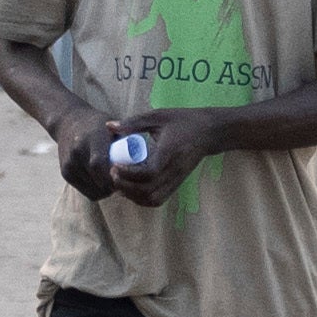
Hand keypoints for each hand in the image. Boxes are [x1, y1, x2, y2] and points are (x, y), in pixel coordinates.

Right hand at [49, 105, 126, 198]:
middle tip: (129, 183)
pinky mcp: (65, 173)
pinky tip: (106, 183)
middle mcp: (77, 150)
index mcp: (92, 137)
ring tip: (117, 181)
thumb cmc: (98, 126)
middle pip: (98, 179)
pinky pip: (87, 191)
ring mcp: (69, 163)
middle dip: (116, 185)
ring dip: (108, 190)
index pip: (100, 164)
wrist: (68, 122)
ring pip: (94, 189)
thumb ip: (127, 144)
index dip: (116, 176)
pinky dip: (99, 191)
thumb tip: (147, 164)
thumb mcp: (114, 128)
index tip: (129, 177)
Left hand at [73, 110, 209, 207]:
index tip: (115, 165)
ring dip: (133, 196)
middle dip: (126, 186)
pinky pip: (158, 199)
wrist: (208, 132)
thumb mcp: (157, 116)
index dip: (129, 173)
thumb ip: (133, 122)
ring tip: (120, 183)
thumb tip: (108, 126)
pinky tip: (132, 189)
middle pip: (148, 191)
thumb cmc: (182, 121)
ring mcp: (176, 180)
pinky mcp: (176, 184)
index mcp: (170, 152)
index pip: (150, 172)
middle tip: (113, 174)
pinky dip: (142, 199)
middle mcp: (174, 170)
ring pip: (153, 199)